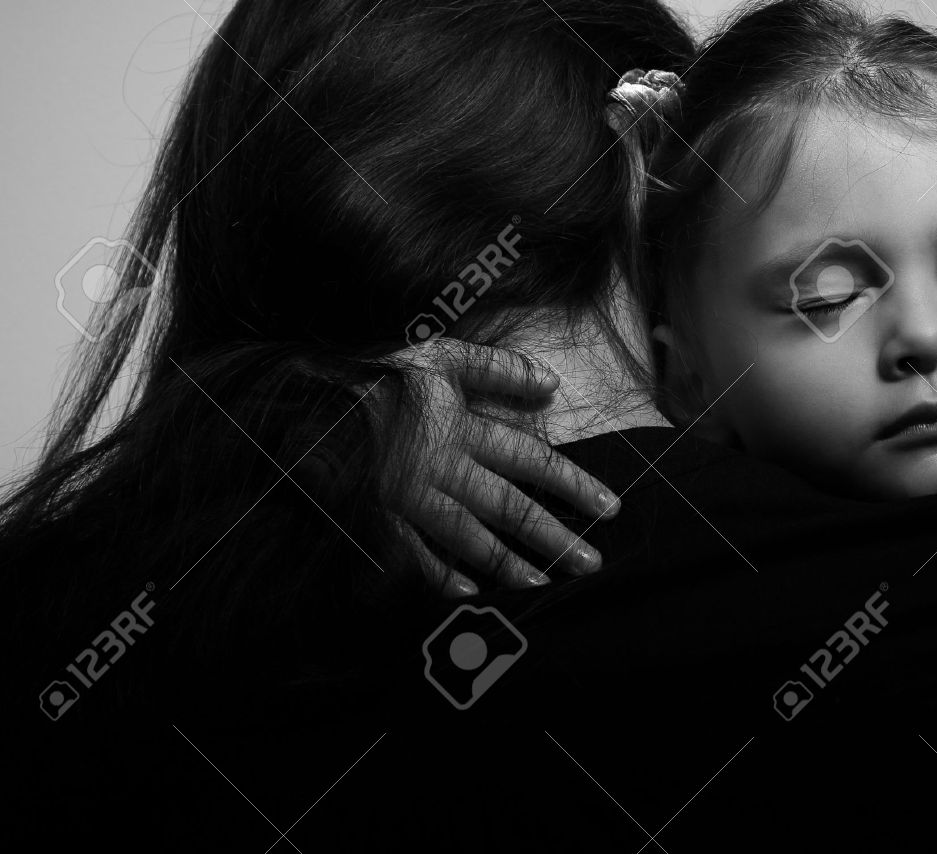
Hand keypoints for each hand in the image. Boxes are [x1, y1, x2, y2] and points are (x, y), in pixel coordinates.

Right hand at [391, 338, 621, 597]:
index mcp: (463, 430)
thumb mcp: (443, 357)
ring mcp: (411, 498)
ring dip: (508, 566)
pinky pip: (414, 554)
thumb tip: (552, 383)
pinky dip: (440, 575)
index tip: (609, 509)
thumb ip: (499, 368)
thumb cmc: (384, 377)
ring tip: (543, 587)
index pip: (533, 462)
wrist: (313, 400)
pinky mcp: (379, 517)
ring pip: (470, 538)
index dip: (574, 485)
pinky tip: (468, 593)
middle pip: (509, 508)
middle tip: (591, 563)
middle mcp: (443, 468)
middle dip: (553, 538)